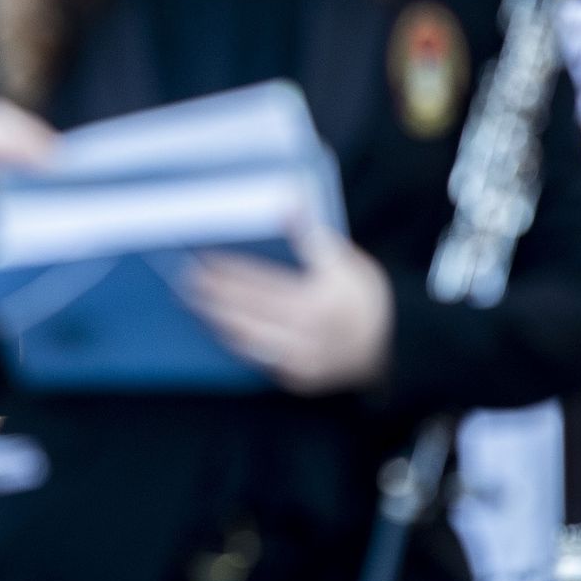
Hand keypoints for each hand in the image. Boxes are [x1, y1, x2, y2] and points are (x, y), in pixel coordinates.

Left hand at [185, 226, 393, 394]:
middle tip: (185, 278)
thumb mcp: (345, 261)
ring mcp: (302, 360)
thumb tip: (286, 202)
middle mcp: (309, 334)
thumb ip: (310, 236)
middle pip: (247, 311)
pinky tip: (220, 326)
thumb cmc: (366, 298)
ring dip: (217, 318)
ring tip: (195, 301)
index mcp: (319, 301)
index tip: (203, 258)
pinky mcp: (298, 378)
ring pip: (247, 338)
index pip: (261, 282)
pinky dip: (238, 340)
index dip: (228, 270)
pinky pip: (259, 358)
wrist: (394, 346)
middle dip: (213, 294)